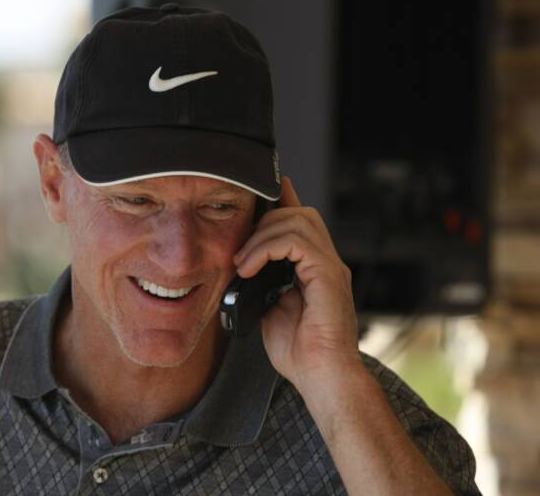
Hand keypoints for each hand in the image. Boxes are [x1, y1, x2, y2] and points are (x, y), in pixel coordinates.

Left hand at [233, 176, 360, 390]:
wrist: (321, 377)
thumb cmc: (300, 353)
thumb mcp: (270, 310)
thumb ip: (262, 285)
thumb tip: (242, 270)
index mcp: (315, 269)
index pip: (300, 222)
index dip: (281, 202)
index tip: (259, 194)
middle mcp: (327, 262)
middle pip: (300, 213)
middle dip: (264, 221)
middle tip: (240, 253)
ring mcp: (331, 266)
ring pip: (299, 220)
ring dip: (262, 236)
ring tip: (242, 263)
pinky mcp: (329, 275)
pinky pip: (297, 241)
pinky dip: (267, 248)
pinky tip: (249, 268)